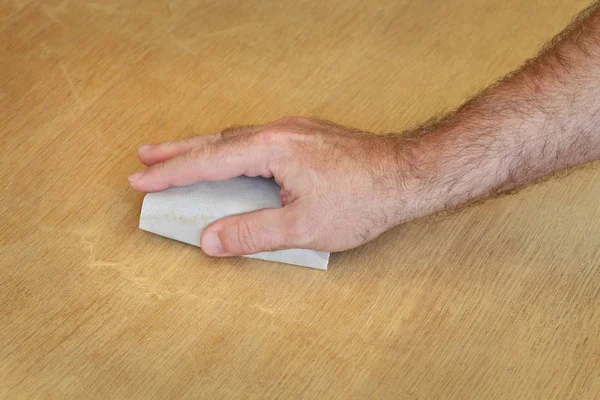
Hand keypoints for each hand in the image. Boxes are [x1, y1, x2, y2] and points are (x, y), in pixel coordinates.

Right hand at [129, 117, 404, 255]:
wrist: (408, 175)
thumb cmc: (363, 200)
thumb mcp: (303, 227)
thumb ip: (251, 233)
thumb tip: (210, 241)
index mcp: (273, 148)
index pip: (209, 162)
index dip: (172, 172)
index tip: (142, 178)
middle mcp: (279, 131)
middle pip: (217, 141)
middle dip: (178, 151)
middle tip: (146, 156)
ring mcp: (294, 130)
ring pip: (237, 138)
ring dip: (205, 148)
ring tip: (178, 156)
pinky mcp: (306, 136)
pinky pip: (257, 140)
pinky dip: (233, 150)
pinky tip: (230, 159)